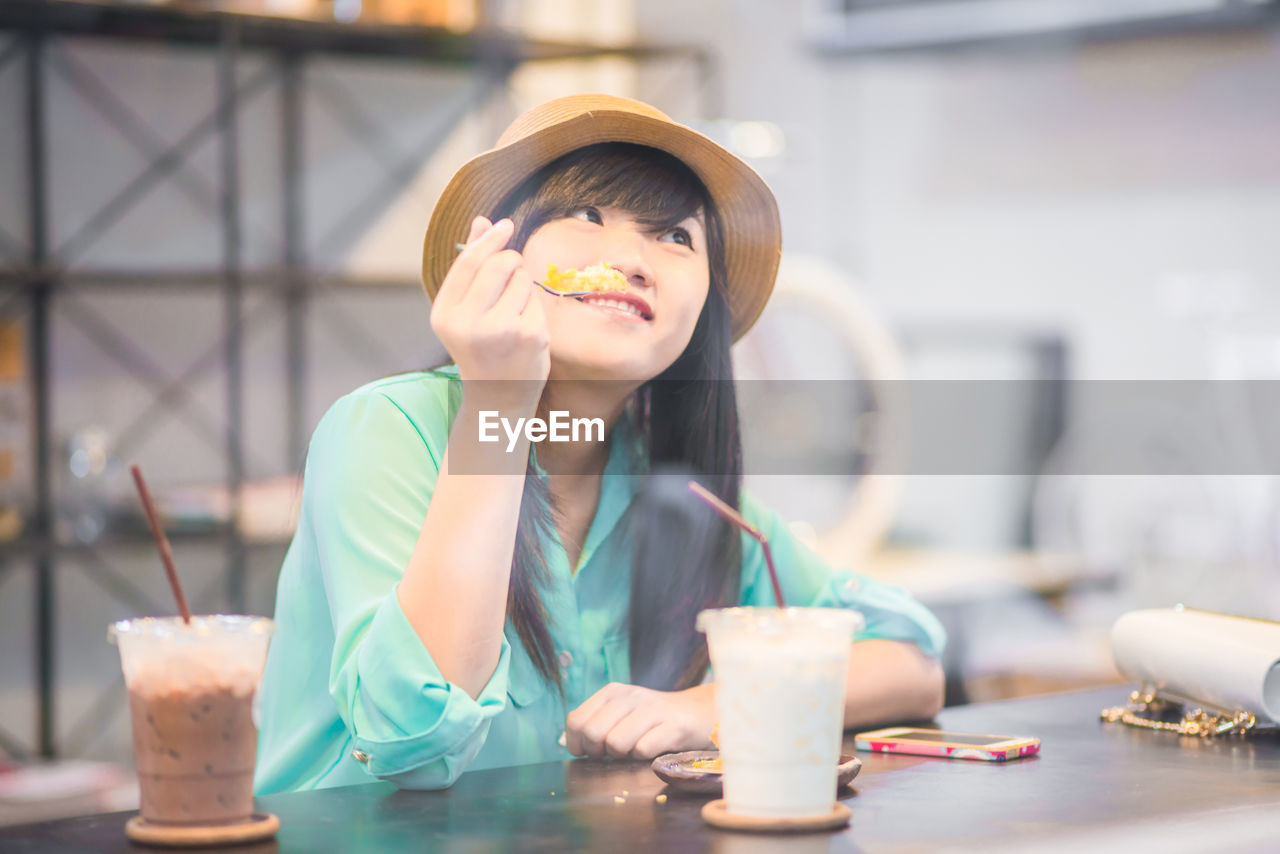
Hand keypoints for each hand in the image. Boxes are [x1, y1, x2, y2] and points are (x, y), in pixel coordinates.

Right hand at [430, 216, 549, 406]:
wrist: (498, 396)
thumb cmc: (480, 346)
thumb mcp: (463, 310)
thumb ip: (470, 266)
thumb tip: (482, 221)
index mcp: (445, 314)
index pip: (468, 263)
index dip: (488, 239)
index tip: (504, 224)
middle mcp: (469, 323)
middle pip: (499, 264)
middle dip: (510, 260)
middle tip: (511, 273)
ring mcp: (502, 330)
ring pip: (522, 279)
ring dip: (522, 286)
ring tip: (512, 312)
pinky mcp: (530, 335)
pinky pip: (537, 299)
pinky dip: (533, 306)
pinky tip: (524, 328)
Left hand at [564, 682, 716, 759]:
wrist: (702, 713)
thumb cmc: (656, 720)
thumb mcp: (623, 713)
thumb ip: (598, 724)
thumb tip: (574, 746)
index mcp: (612, 692)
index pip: (576, 720)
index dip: (577, 744)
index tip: (591, 752)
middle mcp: (630, 696)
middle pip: (593, 733)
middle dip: (599, 752)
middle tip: (615, 753)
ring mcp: (652, 709)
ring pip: (616, 743)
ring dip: (624, 755)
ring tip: (636, 749)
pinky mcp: (674, 726)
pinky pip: (643, 750)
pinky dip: (645, 758)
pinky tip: (655, 749)